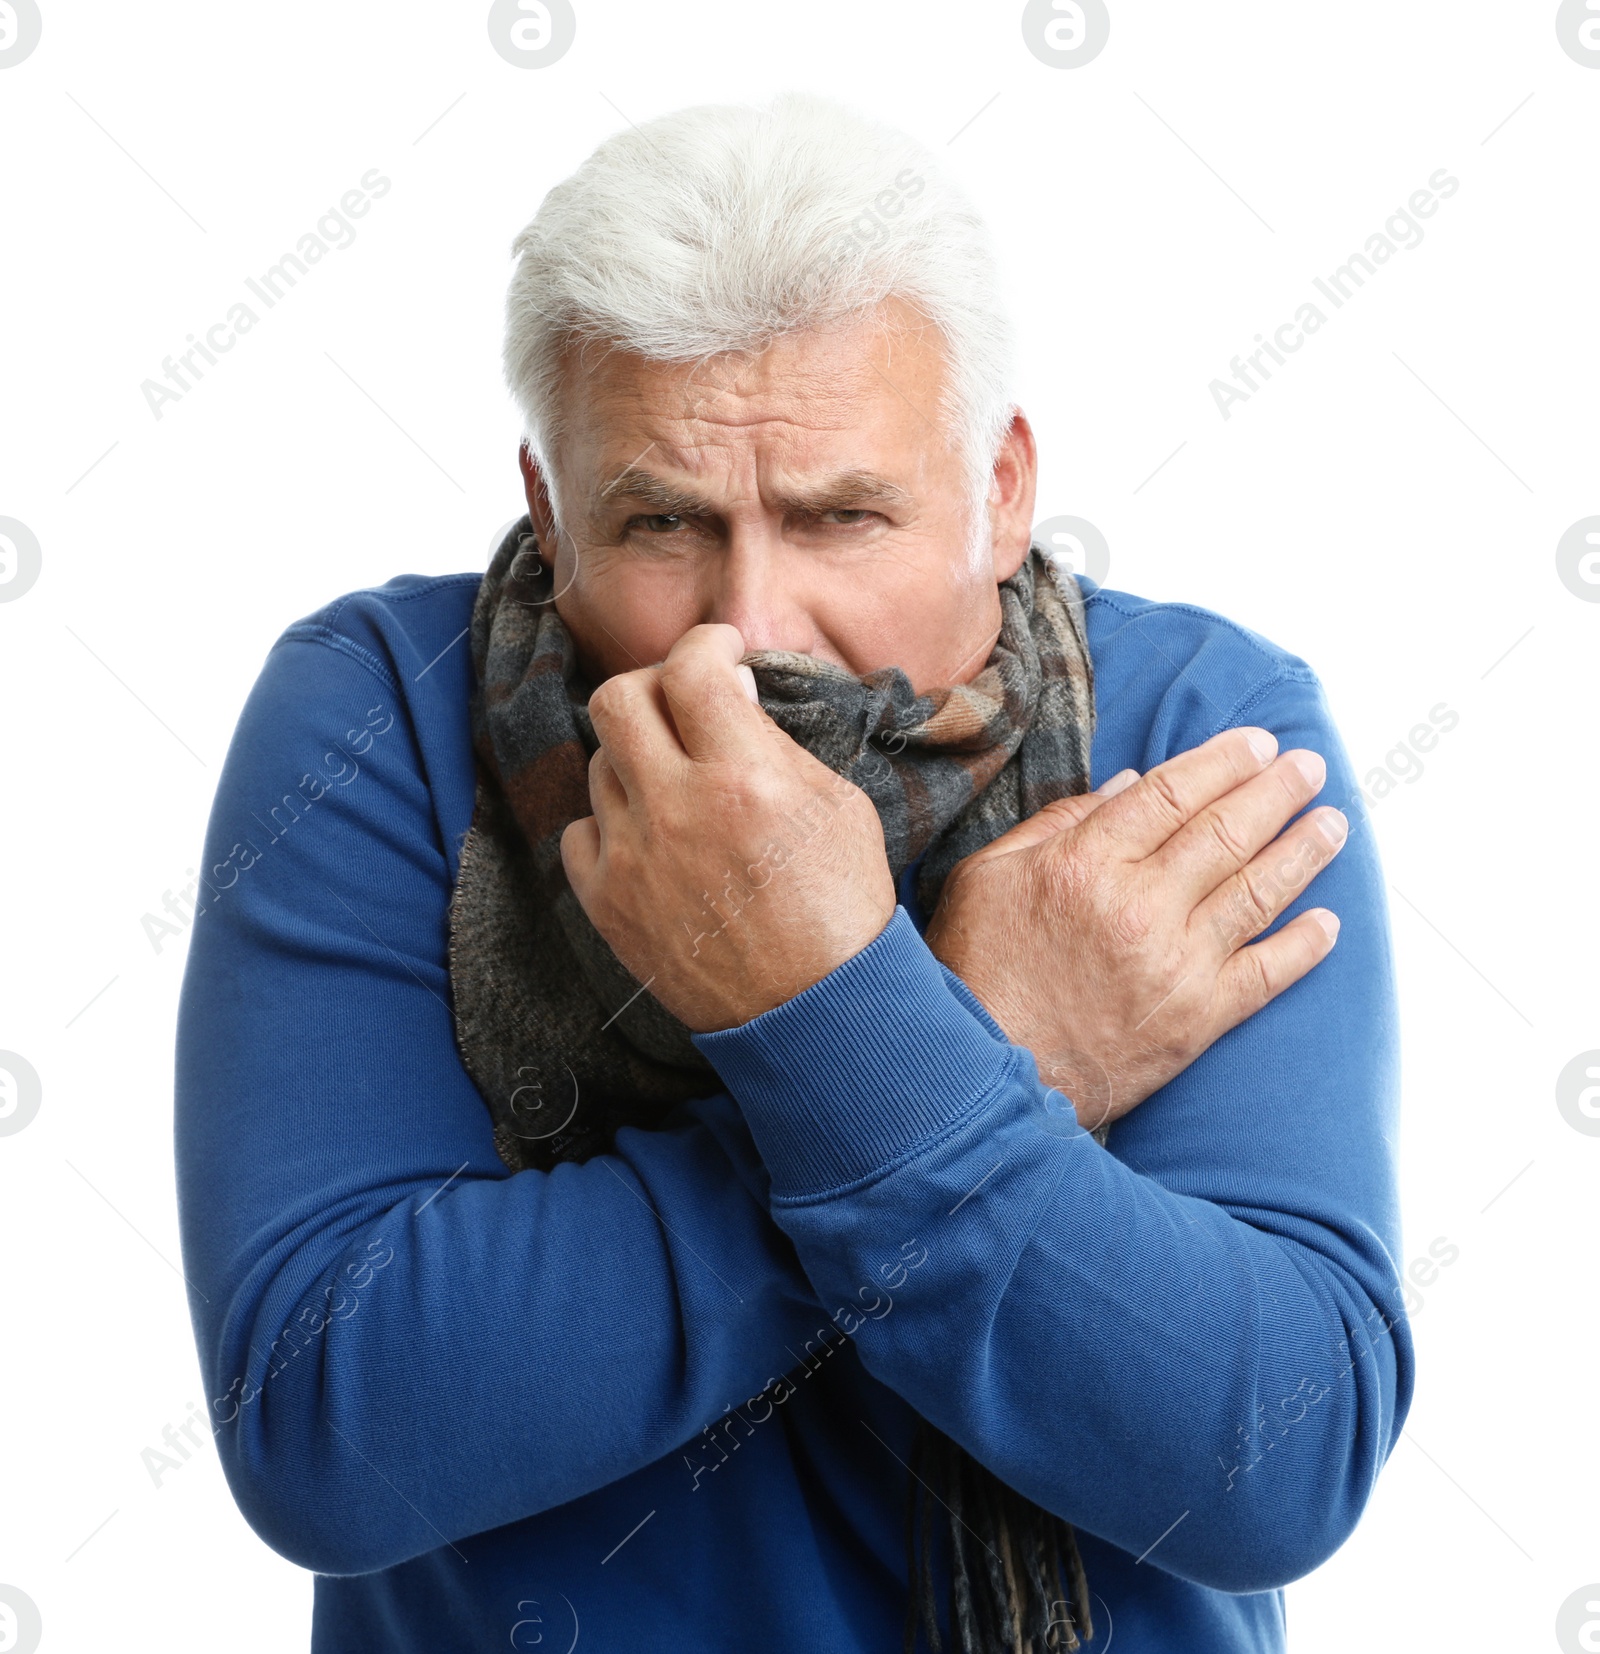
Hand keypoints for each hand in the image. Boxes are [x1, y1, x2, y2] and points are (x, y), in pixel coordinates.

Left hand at [561, 624, 897, 1032]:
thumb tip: (730, 691)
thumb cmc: (841, 908)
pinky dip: (613, 827)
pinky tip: (653, 841)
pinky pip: (582, 833)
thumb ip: (777, 741)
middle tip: (684, 704)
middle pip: (615, 698)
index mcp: (744, 778)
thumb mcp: (839, 805)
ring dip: (639, 761)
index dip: (705, 643)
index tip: (719, 651)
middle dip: (653, 686)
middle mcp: (677, 810)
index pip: (690, 668)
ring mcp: (632, 859)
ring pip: (599, 764)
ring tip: (681, 786)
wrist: (816, 1013)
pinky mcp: (607, 905)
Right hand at [922, 727, 1346, 1131]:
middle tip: (1311, 767)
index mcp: (1087, 863)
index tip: (1260, 743)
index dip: (1224, 761)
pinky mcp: (1195, 1020)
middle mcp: (1140, 906)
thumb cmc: (978, 967)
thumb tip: (1129, 784)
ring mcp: (1175, 965)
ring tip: (1333, 824)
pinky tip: (1330, 922)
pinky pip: (1266, 974)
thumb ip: (1056, 823)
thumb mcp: (986, 875)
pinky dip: (1304, 946)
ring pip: (1256, 893)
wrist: (985, 1071)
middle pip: (1226, 831)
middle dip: (1277, 791)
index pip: (1174, 792)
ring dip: (1303, 852)